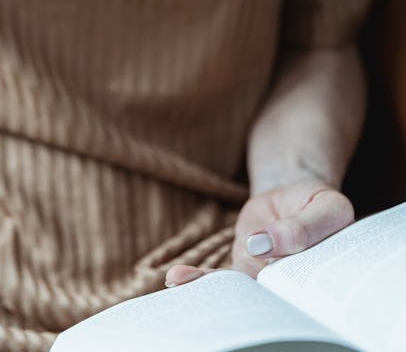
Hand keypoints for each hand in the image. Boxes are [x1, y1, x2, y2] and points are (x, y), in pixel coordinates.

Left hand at [165, 178, 353, 286]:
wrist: (296, 196)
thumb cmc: (316, 200)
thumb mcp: (322, 204)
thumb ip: (300, 227)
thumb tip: (260, 245)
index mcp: (325, 280)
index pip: (310, 298)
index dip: (289, 304)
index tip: (261, 282)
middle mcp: (294, 288)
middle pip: (271, 304)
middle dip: (242, 305)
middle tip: (212, 301)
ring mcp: (267, 279)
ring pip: (242, 293)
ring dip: (210, 291)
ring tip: (179, 284)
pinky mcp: (247, 268)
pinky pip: (225, 279)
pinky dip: (200, 279)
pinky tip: (176, 277)